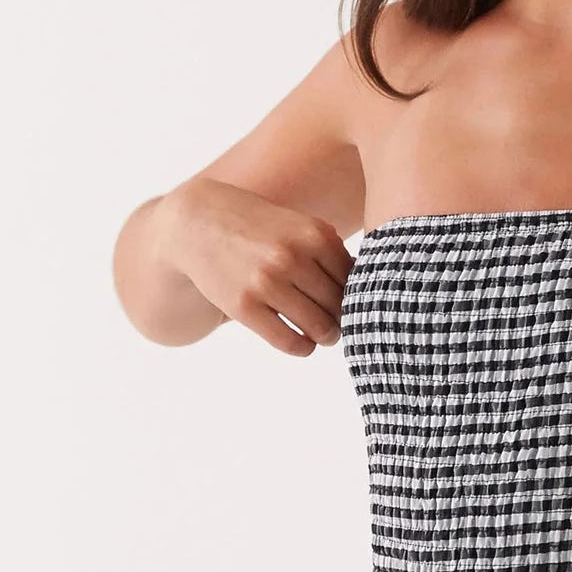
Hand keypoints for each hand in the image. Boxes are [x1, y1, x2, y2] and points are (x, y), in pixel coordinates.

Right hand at [156, 177, 353, 355]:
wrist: (197, 223)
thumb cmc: (260, 227)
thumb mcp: (299, 225)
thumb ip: (334, 252)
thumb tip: (374, 291)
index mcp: (314, 235)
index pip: (356, 281)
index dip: (359, 296)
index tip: (353, 301)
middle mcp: (292, 258)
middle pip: (341, 308)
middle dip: (344, 320)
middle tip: (339, 322)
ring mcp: (266, 283)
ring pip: (320, 329)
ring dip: (327, 337)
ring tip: (323, 333)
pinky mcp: (244, 307)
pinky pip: (290, 343)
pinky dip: (303, 347)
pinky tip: (302, 340)